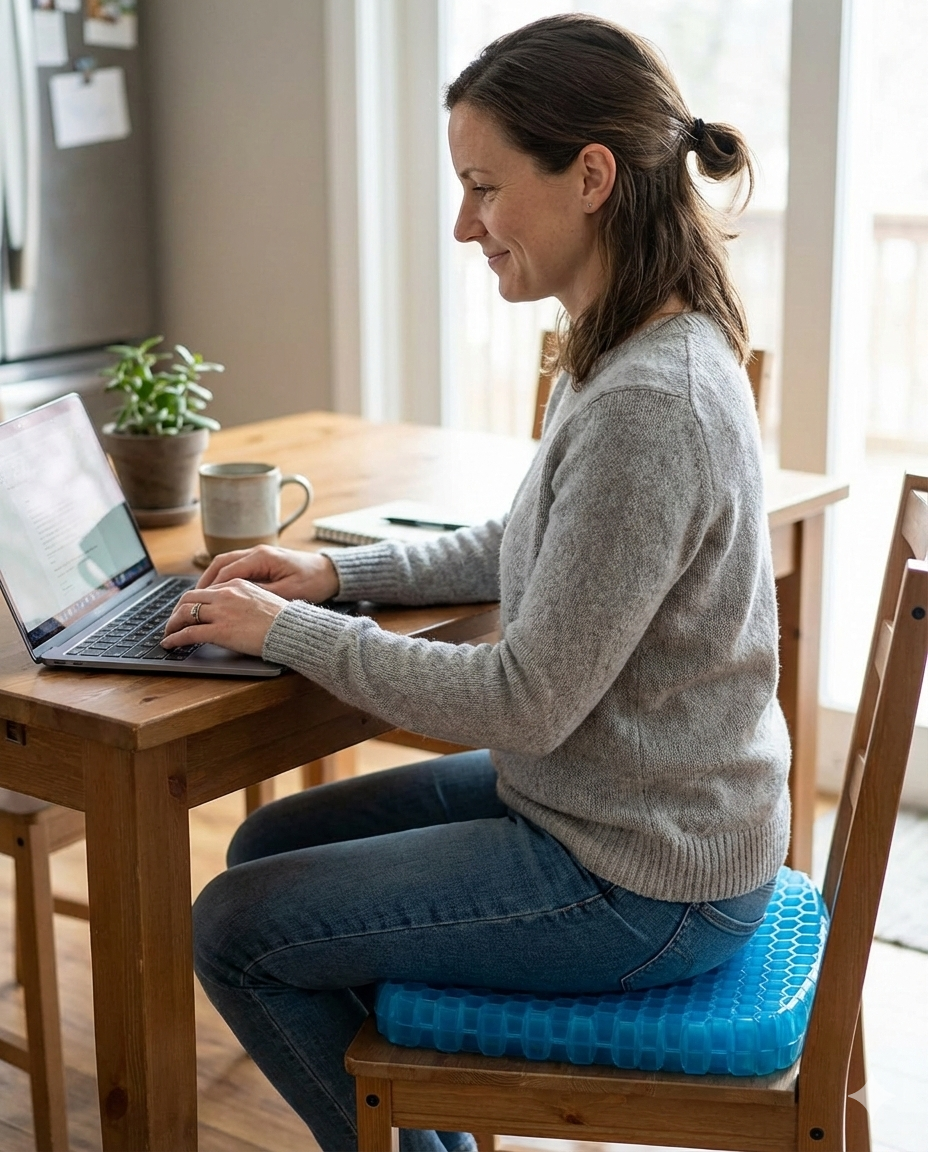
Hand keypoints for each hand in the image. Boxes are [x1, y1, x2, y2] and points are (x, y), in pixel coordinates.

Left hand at [161, 580, 287, 654]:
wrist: (293, 629)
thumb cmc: (284, 619)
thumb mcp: (264, 598)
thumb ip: (245, 600)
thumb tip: (236, 610)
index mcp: (236, 584)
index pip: (206, 589)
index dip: (193, 601)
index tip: (189, 610)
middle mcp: (225, 594)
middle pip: (189, 598)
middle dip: (177, 610)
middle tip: (174, 622)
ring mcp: (221, 612)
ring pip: (184, 613)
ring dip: (172, 624)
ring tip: (168, 634)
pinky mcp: (219, 631)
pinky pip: (188, 633)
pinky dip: (174, 638)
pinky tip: (170, 644)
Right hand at [195, 545, 339, 601]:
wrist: (330, 573)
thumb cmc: (313, 582)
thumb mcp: (288, 592)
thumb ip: (261, 595)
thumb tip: (237, 602)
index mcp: (262, 557)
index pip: (228, 571)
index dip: (212, 588)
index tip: (199, 603)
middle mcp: (257, 552)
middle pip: (220, 563)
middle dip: (204, 582)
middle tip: (191, 600)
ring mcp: (258, 554)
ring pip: (225, 564)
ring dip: (211, 579)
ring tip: (199, 597)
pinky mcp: (261, 561)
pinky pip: (235, 567)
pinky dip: (222, 578)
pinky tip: (217, 593)